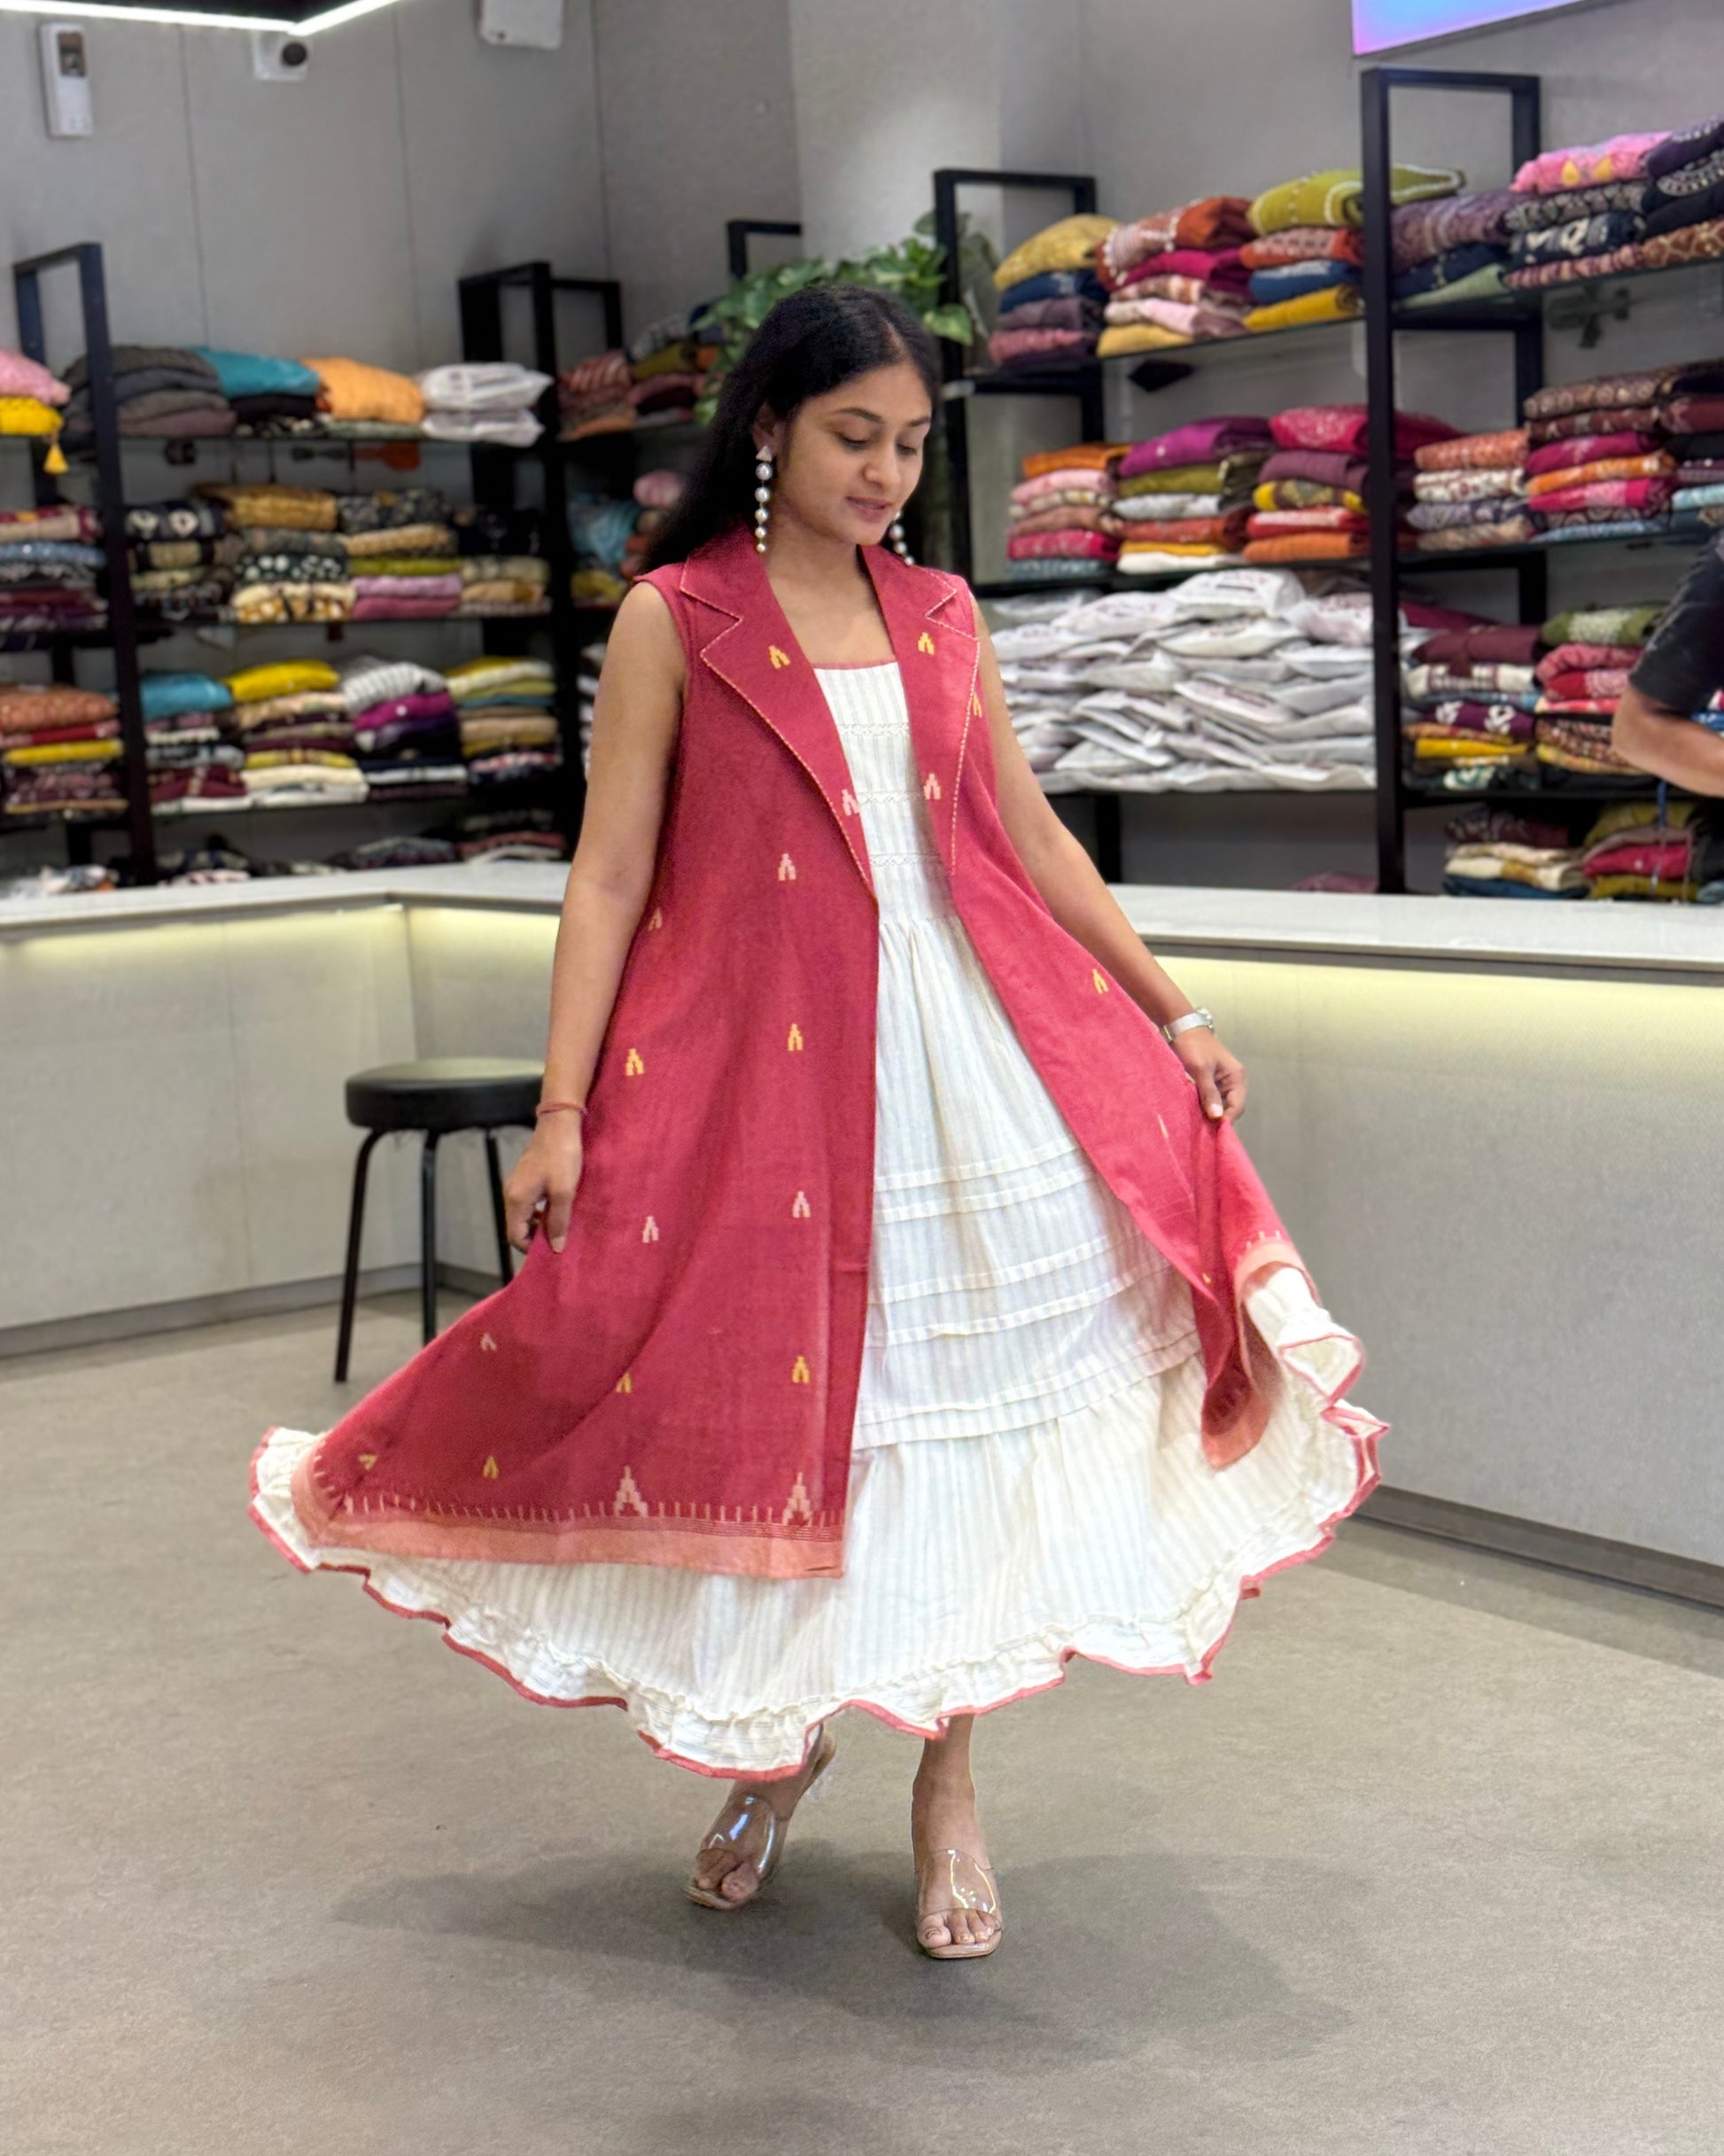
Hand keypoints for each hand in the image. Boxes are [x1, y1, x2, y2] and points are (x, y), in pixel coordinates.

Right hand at [504, 1117, 584, 1252]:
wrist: (559, 1123)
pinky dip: (540, 1212)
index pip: (516, 1236)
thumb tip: (556, 1248)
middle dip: (536, 1238)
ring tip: (561, 1226)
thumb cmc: (562, 1156)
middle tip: (559, 1241)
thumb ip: (559, 1221)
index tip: (553, 1251)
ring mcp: (517, 1185)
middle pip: (517, 1228)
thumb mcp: (564, 1192)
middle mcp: (511, 1193)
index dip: (532, 1249)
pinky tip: (557, 1209)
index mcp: (517, 1199)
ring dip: (539, 1225)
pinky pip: (528, 1204)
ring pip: (523, 1216)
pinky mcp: (526, 1178)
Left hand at [1172, 1029, 1246, 1122]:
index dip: (1226, 1120)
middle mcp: (1233, 1081)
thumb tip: (1217, 1117)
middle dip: (1218, 1119)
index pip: (1237, 1106)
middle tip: (1202, 1131)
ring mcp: (1222, 1083)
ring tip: (1197, 1125)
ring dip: (1210, 1114)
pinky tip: (1193, 1114)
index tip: (1212, 1131)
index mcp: (1236, 1077)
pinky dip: (1203, 1107)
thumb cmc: (1192, 1045)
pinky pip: (1211, 1100)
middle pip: (1230, 1108)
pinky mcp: (1210, 1083)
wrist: (1181, 1028)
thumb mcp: (1200, 1069)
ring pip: (1220, 1105)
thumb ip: (1209, 1093)